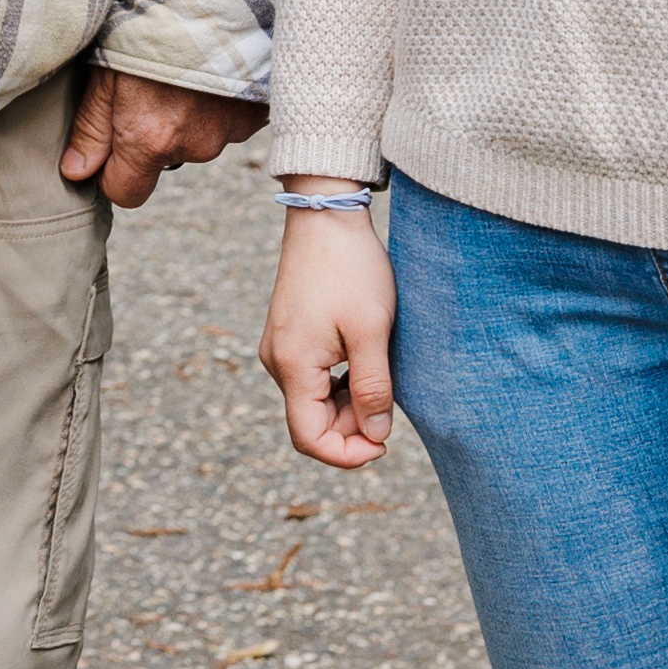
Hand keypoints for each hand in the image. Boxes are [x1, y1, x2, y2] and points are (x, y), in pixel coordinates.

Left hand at [58, 64, 258, 209]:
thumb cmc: (150, 20)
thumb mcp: (107, 68)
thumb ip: (92, 126)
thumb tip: (76, 173)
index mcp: (150, 140)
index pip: (126, 193)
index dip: (113, 171)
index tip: (111, 139)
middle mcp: (194, 146)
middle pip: (163, 160)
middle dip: (153, 133)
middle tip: (150, 81)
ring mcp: (230, 130)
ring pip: (197, 137)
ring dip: (189, 113)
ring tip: (182, 64)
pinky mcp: (257, 112)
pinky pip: (228, 120)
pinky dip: (218, 100)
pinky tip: (209, 64)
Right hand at [258, 196, 398, 466]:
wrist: (327, 213)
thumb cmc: (352, 268)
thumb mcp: (372, 331)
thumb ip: (373, 389)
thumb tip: (375, 436)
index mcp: (293, 365)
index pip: (310, 439)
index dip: (347, 455)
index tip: (384, 445)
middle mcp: (277, 361)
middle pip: (311, 422)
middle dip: (352, 426)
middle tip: (390, 403)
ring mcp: (281, 347)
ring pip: (314, 401)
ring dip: (349, 404)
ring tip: (381, 374)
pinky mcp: (290, 334)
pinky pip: (313, 378)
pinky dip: (340, 384)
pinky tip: (365, 361)